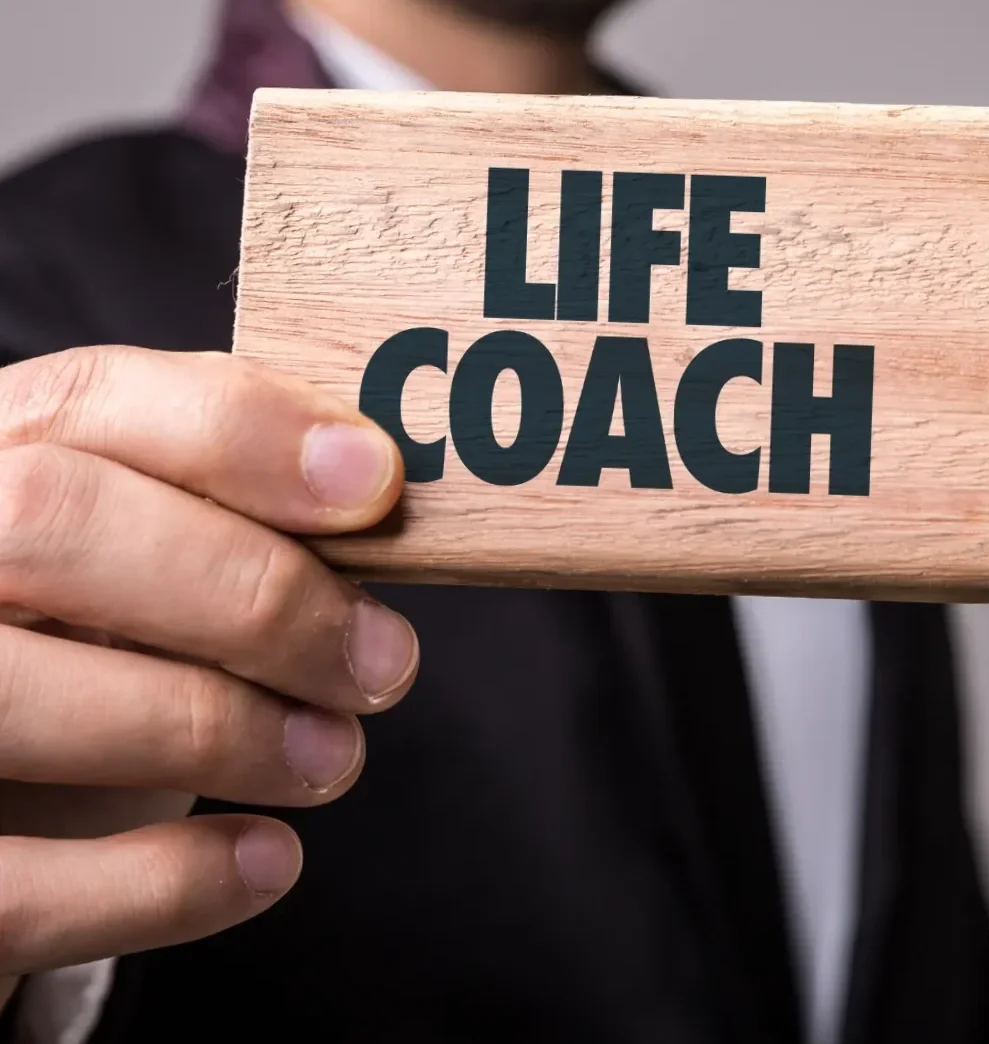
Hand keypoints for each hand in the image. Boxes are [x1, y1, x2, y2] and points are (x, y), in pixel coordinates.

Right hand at [0, 345, 417, 979]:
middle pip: (54, 524)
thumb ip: (236, 502)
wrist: (9, 773)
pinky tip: (268, 861)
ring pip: (21, 698)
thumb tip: (376, 487)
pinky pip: (14, 886)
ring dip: (222, 731)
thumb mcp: (156, 546)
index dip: (243, 433)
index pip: (95, 398)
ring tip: (334, 757)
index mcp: (0, 459)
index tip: (374, 484)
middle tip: (383, 659)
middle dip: (253, 592)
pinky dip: (165, 883)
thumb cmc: (102, 635)